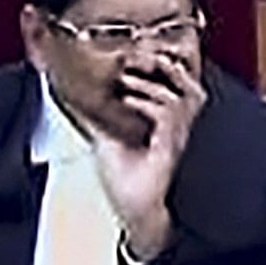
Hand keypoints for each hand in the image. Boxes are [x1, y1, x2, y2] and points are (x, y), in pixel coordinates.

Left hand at [94, 50, 203, 258]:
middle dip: (170, 67)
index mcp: (166, 124)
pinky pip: (167, 118)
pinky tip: (129, 100)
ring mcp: (176, 137)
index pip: (177, 88)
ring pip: (181, 98)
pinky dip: (147, 104)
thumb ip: (98, 120)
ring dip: (152, 84)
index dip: (166, 67)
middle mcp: (176, 128)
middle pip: (190, 87)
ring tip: (129, 76)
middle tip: (145, 54)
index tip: (139, 54)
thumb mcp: (106, 140)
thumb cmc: (126, 181)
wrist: (134, 210)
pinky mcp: (169, 148)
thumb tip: (74, 103)